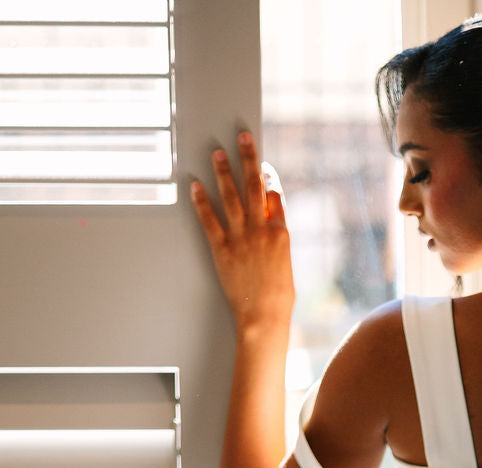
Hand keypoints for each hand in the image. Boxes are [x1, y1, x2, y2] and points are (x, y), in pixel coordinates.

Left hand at [190, 131, 294, 334]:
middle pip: (254, 186)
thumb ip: (278, 239)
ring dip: (223, 172)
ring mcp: (241, 238)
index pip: (275, 196)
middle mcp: (261, 230)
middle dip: (248, 158)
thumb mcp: (285, 263)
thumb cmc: (278, 298)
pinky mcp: (222, 249)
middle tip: (243, 137)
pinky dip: (202, 201)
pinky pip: (210, 220)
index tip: (264, 166)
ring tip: (217, 154)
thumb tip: (272, 221)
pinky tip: (196, 186)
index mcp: (281, 233)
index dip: (269, 177)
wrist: (264, 317)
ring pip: (231, 197)